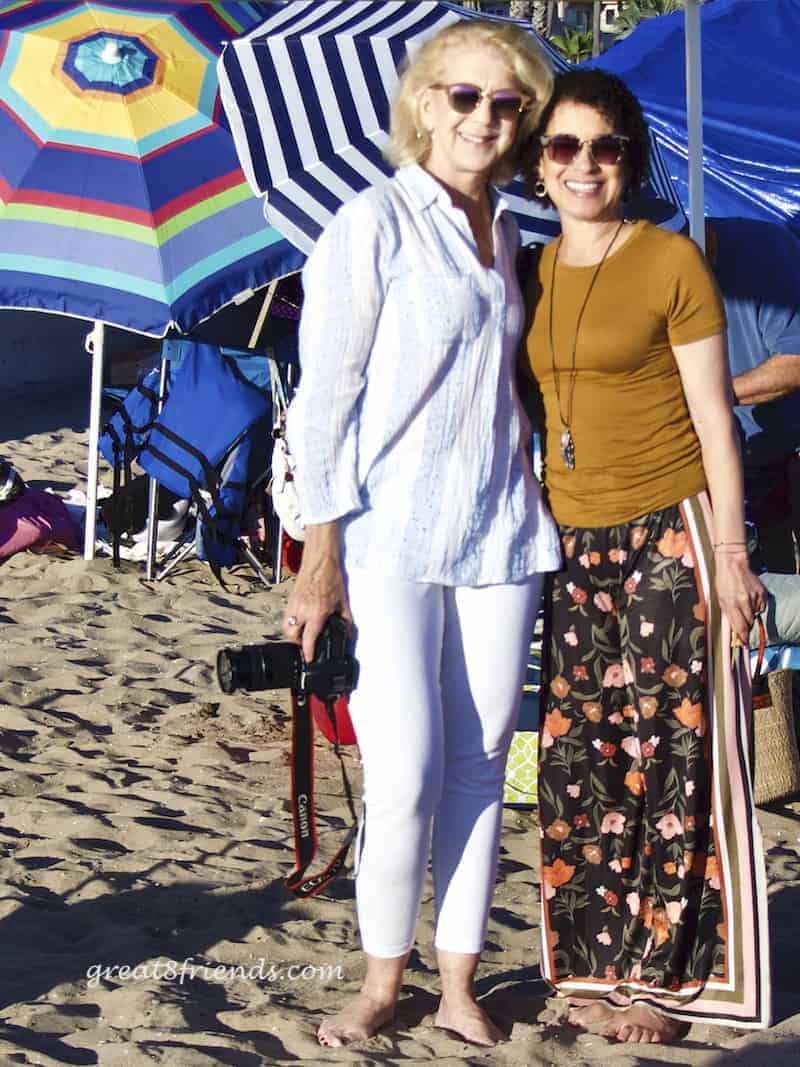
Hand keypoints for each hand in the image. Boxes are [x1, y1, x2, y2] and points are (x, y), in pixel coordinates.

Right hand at [282, 523, 351, 660]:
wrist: (320, 560)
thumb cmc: (331, 576)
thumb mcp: (343, 601)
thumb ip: (346, 620)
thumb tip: (349, 634)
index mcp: (317, 612)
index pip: (309, 639)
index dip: (308, 652)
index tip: (309, 659)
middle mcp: (303, 610)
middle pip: (292, 636)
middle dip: (298, 644)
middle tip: (306, 645)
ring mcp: (294, 604)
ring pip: (286, 627)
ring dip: (293, 634)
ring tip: (302, 635)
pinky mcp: (290, 598)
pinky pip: (286, 616)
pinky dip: (290, 622)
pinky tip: (299, 621)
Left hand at [713, 549, 766, 645]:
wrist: (733, 564)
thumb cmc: (724, 582)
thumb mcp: (720, 599)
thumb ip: (727, 614)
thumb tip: (733, 629)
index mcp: (730, 603)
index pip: (739, 626)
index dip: (742, 637)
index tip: (743, 643)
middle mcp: (743, 601)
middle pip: (748, 623)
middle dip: (745, 623)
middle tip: (741, 616)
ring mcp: (754, 597)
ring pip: (755, 615)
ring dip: (750, 614)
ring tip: (744, 603)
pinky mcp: (762, 593)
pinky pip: (761, 607)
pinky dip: (757, 607)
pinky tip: (750, 599)